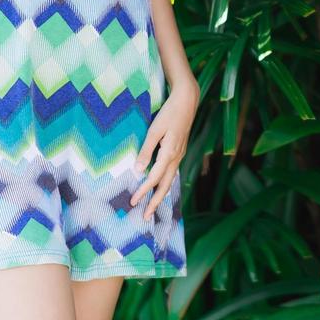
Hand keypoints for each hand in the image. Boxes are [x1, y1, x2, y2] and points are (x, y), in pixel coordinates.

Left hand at [129, 85, 196, 219]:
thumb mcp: (155, 130)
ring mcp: (180, 155)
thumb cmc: (169, 113)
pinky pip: (172, 173)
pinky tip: (161, 187)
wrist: (188, 102)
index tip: (132, 201)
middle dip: (155, 202)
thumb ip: (146, 150)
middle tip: (146, 217)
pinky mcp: (180, 151)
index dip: (143, 191)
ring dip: (161, 195)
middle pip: (166, 185)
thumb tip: (138, 170)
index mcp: (170, 153)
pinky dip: (166, 184)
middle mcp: (177, 157)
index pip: (154, 178)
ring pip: (170, 180)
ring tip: (152, 207)